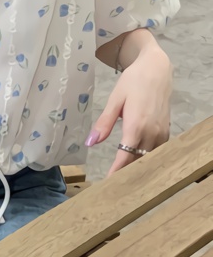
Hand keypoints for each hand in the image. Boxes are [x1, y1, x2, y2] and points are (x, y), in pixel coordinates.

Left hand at [86, 45, 172, 176]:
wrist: (156, 70)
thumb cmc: (132, 82)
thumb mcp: (114, 100)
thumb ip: (103, 123)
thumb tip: (90, 142)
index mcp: (136, 125)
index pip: (126, 156)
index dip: (117, 171)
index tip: (107, 184)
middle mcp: (152, 132)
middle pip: (138, 160)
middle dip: (126, 174)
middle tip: (112, 186)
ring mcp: (162, 132)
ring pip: (149, 158)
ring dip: (137, 168)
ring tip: (122, 179)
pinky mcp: (166, 131)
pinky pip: (157, 151)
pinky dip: (147, 159)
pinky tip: (137, 164)